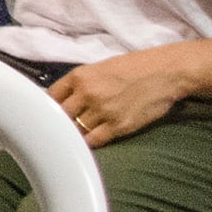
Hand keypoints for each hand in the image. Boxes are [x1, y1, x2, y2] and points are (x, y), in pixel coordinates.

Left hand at [48, 51, 184, 147]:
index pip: (50, 97)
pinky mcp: (119, 126)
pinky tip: (88, 143)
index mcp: (79, 76)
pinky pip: (94, 141)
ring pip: (76, 130)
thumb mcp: (99, 68)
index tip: (46, 114)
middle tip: (57, 130)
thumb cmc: (134, 68)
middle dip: (59, 122)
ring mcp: (102, 111)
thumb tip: (62, 99)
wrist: (166, 72)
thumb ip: (80, 84)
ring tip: (73, 137)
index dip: (47, 107)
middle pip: (60, 116)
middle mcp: (87, 93)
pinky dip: (89, 143)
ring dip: (75, 134)